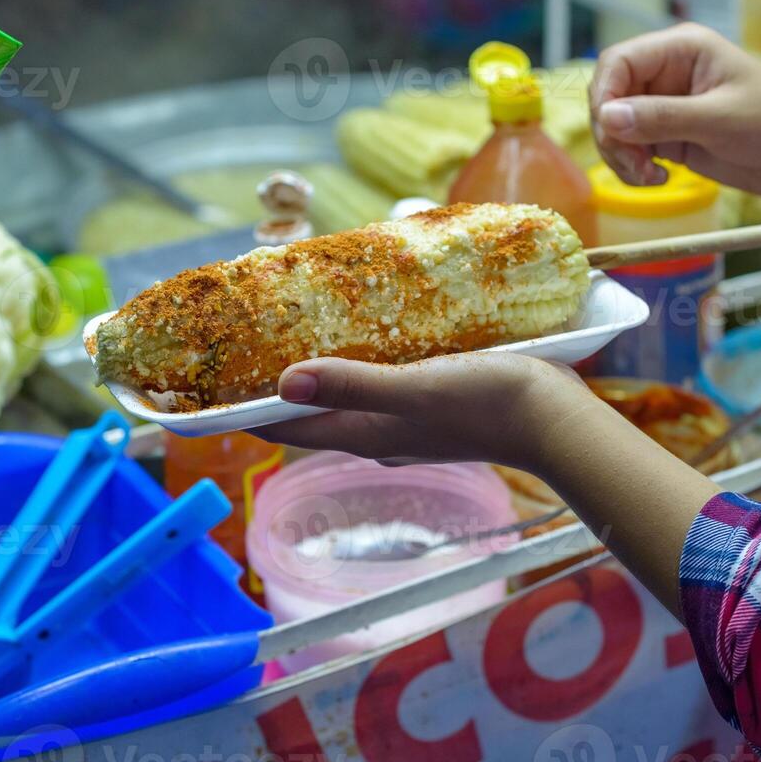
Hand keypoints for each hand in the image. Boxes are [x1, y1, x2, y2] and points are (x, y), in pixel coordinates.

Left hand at [250, 353, 594, 472]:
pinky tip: (366, 332)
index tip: (203, 385)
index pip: (283, 428)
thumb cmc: (488, 403)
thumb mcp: (416, 388)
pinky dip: (358, 361)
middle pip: (307, 412)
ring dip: (314, 370)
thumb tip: (283, 381)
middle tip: (240, 340)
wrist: (557, 421)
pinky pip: (378, 382)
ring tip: (290, 327)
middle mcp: (376, 434)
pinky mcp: (433, 403)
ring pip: (342, 396)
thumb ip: (353, 384)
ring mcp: (405, 422)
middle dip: (270, 384)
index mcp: (363, 434)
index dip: (240, 411)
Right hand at [590, 23, 760, 244]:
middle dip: (613, 134)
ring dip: (621, 156)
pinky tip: (658, 179)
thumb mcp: (719, 120)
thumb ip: (661, 118)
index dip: (604, 94)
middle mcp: (667, 73)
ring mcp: (666, 106)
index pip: (618, 61)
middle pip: (609, 96)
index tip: (609, 130)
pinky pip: (631, 149)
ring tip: (650, 178)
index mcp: (680, 49)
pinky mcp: (669, 136)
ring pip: (615, 127)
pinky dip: (633, 168)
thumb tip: (607, 118)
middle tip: (636, 166)